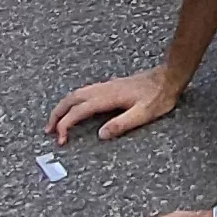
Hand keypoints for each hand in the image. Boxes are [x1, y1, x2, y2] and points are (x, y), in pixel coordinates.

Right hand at [49, 67, 180, 144]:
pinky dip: (73, 101)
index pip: (79, 111)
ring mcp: (106, 86)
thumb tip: (100, 135)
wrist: (168, 77)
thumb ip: (121, 124)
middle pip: (71, 99)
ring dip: (63, 107)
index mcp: (108, 97)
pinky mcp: (110, 86)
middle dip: (56, 114)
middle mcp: (103, 89)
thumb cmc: (158, 97)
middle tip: (48, 130)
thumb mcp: (143, 114)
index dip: (66, 125)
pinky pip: (84, 92)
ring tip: (56, 121)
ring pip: (76, 94)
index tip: (61, 139)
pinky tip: (75, 108)